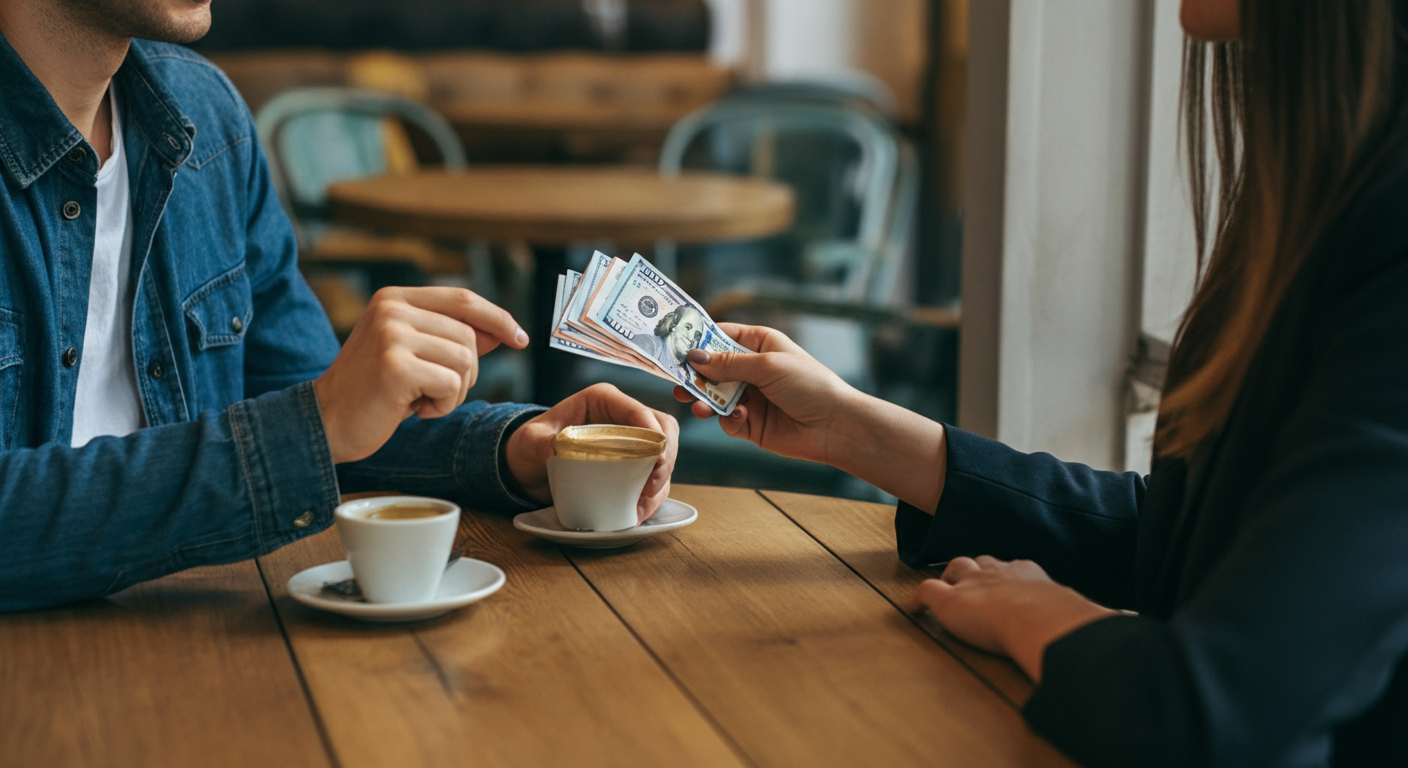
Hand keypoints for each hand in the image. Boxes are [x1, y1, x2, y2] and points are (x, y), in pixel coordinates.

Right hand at [313, 287, 528, 463]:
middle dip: (466, 372)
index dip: (497, 317)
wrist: (326, 422)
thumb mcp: (413, 357)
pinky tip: (413, 409)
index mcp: (394, 299)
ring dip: (453, 391)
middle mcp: (392, 309)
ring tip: (419, 399)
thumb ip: (451, 339)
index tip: (520, 338)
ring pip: (464, 360)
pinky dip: (441, 406)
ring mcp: (392, 334)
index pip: (462, 298)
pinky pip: (451, 385)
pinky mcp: (395, 365)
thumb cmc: (373, 392)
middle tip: (433, 391)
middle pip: (469, 335)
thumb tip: (500, 331)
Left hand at [505, 384, 679, 522]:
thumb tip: (554, 448)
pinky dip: (651, 497)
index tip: (656, 460)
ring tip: (643, 507)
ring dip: (660, 483)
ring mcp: (631, 442)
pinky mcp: (631, 464)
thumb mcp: (531, 441)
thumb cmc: (530, 444)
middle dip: (666, 459)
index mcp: (603, 401)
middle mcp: (623, 418)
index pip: (639, 411)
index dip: (654, 434)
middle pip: (663, 431)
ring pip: (664, 456)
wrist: (528, 466)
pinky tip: (638, 513)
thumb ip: (541, 443)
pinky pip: (653, 478)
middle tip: (653, 486)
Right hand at [670, 322, 857, 464]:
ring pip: (715, 396)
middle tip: (678, 383)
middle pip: (712, 369)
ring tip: (699, 406)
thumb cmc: (809, 384)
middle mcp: (753, 369)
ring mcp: (751, 397)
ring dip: (705, 400)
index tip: (673, 346)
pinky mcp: (751, 424)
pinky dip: (728, 420)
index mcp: (760, 344)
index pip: (721, 335)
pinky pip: (727, 420)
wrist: (834, 425)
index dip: (698, 340)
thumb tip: (694, 357)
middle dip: (695, 376)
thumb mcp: (766, 365)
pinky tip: (740, 418)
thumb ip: (728, 363)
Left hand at [907, 556, 1114, 681]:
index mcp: (1030, 574)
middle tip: (971, 578)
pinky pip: (925, 592)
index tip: (1011, 580)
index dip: (1008, 574)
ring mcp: (973, 582)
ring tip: (946, 587)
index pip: (1015, 567)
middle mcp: (1000, 571)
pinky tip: (913, 609)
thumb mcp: (1079, 616)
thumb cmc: (1064, 621)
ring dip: (950, 577)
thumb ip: (1091, 622)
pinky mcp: (949, 600)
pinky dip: (918, 599)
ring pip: (955, 568)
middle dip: (976, 569)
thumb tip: (1122, 633)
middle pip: (982, 561)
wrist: (1040, 619)